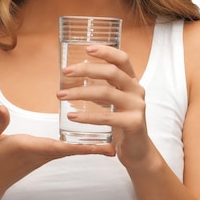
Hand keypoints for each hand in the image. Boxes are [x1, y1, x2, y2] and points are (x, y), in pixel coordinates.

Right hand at [0, 105, 115, 194]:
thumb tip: (3, 109)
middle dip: (91, 149)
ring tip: (110, 144)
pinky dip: (77, 147)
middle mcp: (39, 154)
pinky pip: (63, 151)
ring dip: (88, 148)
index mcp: (29, 148)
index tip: (98, 147)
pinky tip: (89, 142)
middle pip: (71, 150)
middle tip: (115, 147)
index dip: (79, 146)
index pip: (58, 147)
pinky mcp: (40, 157)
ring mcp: (41, 157)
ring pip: (69, 151)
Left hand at [57, 45, 155, 171]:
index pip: (122, 59)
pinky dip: (87, 116)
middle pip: (112, 72)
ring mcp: (137, 107)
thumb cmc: (122, 123)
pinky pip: (107, 117)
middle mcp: (137, 91)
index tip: (87, 48)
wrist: (138, 151)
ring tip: (61, 95)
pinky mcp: (133, 123)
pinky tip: (72, 116)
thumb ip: (102, 88)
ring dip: (80, 92)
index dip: (106, 51)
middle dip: (86, 69)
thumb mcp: (114, 102)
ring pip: (106, 93)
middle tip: (66, 71)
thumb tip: (75, 76)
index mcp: (132, 82)